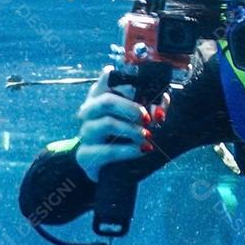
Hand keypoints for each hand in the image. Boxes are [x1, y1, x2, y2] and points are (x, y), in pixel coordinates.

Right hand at [75, 66, 159, 182]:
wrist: (111, 167)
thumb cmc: (129, 132)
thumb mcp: (143, 116)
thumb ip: (153, 108)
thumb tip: (158, 113)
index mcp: (102, 94)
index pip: (108, 77)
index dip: (126, 80)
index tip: (142, 90)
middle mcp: (90, 110)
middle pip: (107, 101)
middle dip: (131, 108)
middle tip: (148, 118)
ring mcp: (86, 132)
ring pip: (107, 124)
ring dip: (131, 130)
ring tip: (148, 136)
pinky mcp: (85, 154)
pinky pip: (107, 151)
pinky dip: (128, 151)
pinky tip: (142, 150)